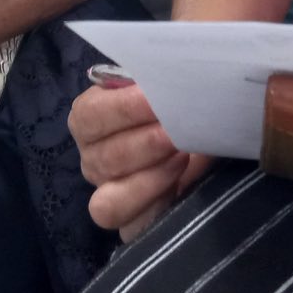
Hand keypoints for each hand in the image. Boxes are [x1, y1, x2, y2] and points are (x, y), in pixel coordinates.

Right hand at [70, 81, 210, 239]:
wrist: (202, 134)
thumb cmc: (178, 103)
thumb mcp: (169, 84)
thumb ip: (159, 73)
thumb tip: (166, 64)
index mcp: (90, 118)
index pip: (89, 115)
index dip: (122, 108)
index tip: (156, 98)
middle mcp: (92, 158)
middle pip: (104, 158)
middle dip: (145, 143)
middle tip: (177, 130)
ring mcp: (108, 194)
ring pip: (109, 202)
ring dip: (149, 179)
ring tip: (181, 157)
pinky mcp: (131, 223)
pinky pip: (131, 228)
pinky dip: (156, 206)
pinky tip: (180, 184)